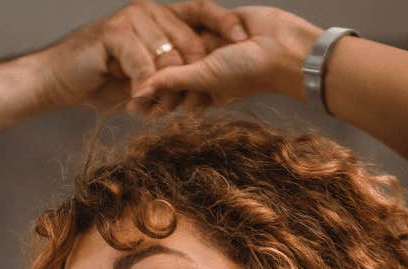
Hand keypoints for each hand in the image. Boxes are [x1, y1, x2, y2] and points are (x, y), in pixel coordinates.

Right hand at [30, 0, 247, 113]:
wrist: (57, 82)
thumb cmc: (101, 81)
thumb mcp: (145, 77)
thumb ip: (173, 72)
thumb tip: (211, 86)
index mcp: (160, 16)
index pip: (202, 11)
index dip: (225, 24)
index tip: (245, 44)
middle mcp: (149, 11)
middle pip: (191, 42)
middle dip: (191, 81)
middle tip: (181, 109)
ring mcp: (131, 19)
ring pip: (169, 58)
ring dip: (163, 93)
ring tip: (150, 110)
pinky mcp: (114, 33)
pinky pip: (144, 66)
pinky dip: (143, 89)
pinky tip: (136, 102)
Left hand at [132, 4, 324, 106]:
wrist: (284, 47)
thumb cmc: (249, 70)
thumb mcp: (205, 77)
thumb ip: (173, 80)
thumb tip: (141, 92)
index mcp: (204, 91)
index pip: (172, 96)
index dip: (152, 100)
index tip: (128, 106)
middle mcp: (206, 70)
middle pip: (172, 73)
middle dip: (152, 78)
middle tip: (122, 83)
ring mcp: (212, 47)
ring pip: (180, 49)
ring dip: (162, 52)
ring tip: (134, 58)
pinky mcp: (217, 24)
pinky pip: (193, 26)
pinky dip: (177, 29)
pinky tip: (154, 27)